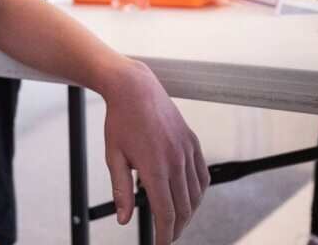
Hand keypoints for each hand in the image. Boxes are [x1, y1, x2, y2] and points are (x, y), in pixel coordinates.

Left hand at [101, 59, 207, 243]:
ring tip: (176, 221)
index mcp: (154, 168)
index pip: (166, 213)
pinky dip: (199, 192)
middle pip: (184, 208)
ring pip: (196, 194)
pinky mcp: (193, 142)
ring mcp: (187, 151)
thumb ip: (120, 191)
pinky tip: (190, 198)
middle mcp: (175, 161)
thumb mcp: (113, 157)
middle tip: (167, 236)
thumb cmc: (120, 121)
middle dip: (176, 228)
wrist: (134, 88)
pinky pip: (203, 175)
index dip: (165, 234)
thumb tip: (124, 219)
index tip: (161, 244)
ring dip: (188, 212)